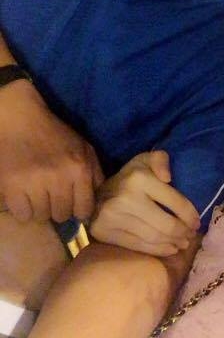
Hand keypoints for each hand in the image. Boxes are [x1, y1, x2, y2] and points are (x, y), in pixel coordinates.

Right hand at [0, 80, 103, 222]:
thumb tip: (98, 200)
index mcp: (79, 169)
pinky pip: (22, 215)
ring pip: (41, 217)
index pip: (85, 209)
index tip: (73, 205)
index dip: (79, 211)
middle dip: (58, 208)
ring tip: (37, 192)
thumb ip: (96, 174)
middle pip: (62, 215)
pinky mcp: (12, 187)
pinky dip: (23, 209)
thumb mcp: (84, 148)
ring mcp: (34, 184)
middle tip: (52, 194)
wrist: (21, 120)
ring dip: (40, 208)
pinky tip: (24, 194)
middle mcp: (59, 178)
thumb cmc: (55, 135)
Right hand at [90, 151, 200, 256]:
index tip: (197, 222)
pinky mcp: (105, 232)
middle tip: (191, 235)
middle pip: (165, 224)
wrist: (95, 192)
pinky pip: (138, 246)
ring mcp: (113, 217)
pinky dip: (157, 250)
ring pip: (153, 238)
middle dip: (183, 232)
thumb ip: (161, 160)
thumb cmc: (130, 176)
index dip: (190, 215)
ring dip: (172, 243)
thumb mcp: (146, 159)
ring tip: (182, 243)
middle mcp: (125, 198)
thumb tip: (168, 177)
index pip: (174, 201)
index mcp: (139, 178)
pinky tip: (169, 248)